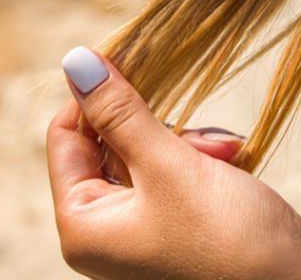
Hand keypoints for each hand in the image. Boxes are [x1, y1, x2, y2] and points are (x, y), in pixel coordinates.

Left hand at [48, 48, 300, 279]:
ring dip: (189, 140)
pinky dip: (204, 158)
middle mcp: (108, 230)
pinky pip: (178, 169)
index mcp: (84, 227)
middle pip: (110, 142)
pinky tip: (235, 161)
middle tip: (193, 127)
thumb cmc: (233, 243)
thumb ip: (120, 113)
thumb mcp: (169, 168)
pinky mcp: (183, 221)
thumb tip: (76, 61)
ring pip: (149, 150)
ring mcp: (145, 227)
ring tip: (225, 152)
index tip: (129, 59)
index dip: (93, 94)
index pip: (64, 137)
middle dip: (156, 124)